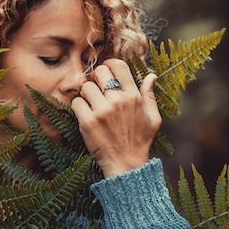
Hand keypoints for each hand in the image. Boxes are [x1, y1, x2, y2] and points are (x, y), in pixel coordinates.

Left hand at [71, 58, 160, 177]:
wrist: (125, 163)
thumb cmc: (140, 140)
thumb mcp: (152, 118)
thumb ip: (149, 95)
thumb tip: (151, 76)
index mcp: (134, 96)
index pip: (118, 65)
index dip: (109, 65)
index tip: (107, 72)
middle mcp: (118, 101)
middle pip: (99, 72)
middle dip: (96, 78)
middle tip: (97, 89)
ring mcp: (102, 111)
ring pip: (85, 86)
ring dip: (86, 93)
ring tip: (91, 103)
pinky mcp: (88, 122)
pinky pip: (76, 103)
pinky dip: (77, 107)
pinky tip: (84, 114)